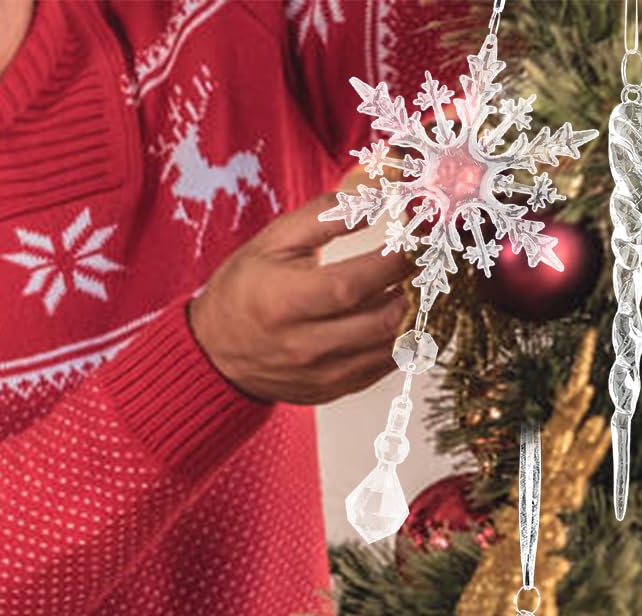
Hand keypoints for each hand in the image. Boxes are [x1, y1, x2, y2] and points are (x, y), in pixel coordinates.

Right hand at [189, 188, 411, 404]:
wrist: (215, 352)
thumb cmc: (245, 288)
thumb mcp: (274, 240)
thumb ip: (326, 216)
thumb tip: (377, 198)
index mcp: (285, 302)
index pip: (355, 284)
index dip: (395, 261)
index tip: (419, 238)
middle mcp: (304, 346)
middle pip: (382, 321)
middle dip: (414, 289)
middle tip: (426, 263)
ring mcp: (320, 374)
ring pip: (389, 349)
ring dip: (413, 317)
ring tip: (417, 287)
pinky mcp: (331, 391)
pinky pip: (380, 369)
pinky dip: (399, 342)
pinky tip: (401, 316)